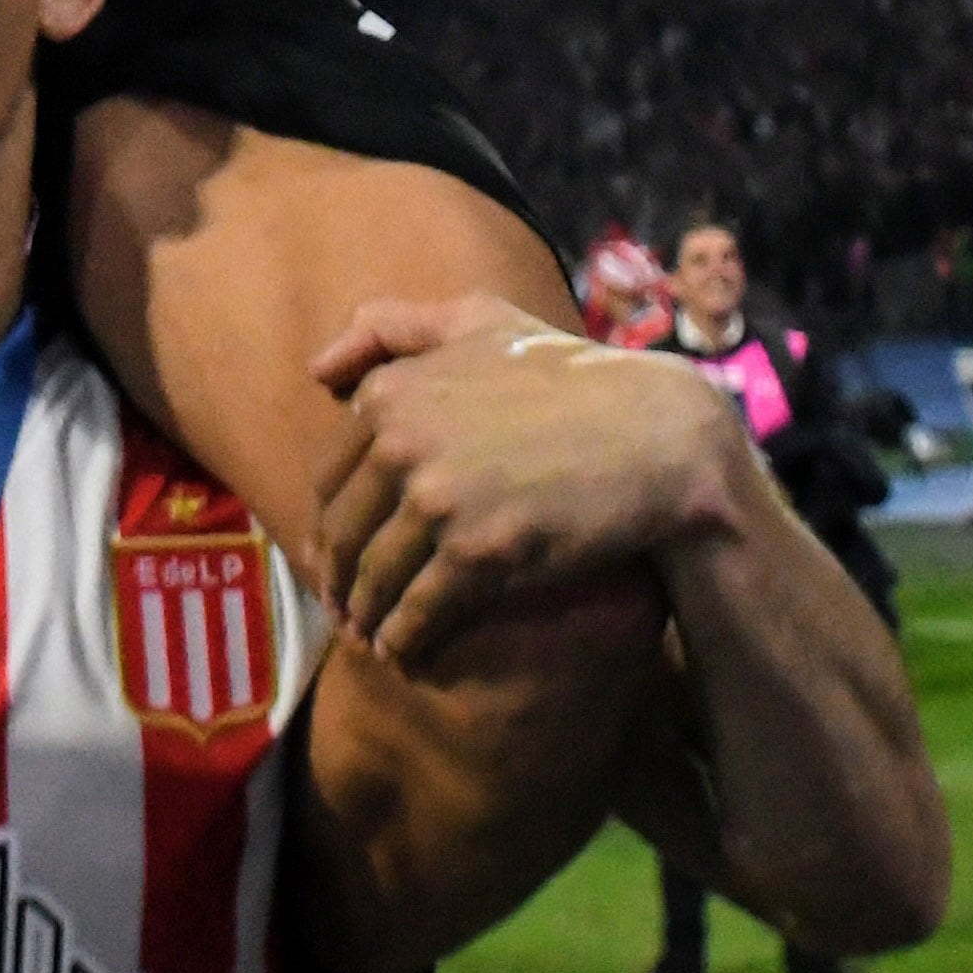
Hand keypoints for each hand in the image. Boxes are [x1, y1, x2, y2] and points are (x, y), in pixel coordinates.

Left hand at [310, 293, 749, 667]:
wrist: (654, 437)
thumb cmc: (569, 376)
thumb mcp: (480, 321)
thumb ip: (395, 327)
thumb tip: (318, 370)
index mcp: (393, 392)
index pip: (330, 476)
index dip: (329, 522)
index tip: (336, 554)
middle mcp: (402, 442)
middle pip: (343, 532)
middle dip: (339, 577)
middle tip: (345, 607)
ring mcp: (439, 500)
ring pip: (375, 577)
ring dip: (365, 615)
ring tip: (371, 635)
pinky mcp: (477, 554)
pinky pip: (417, 611)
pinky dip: (402, 638)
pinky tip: (401, 651)